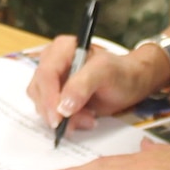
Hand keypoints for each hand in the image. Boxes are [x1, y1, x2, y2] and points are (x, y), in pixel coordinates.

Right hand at [26, 35, 163, 134]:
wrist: (130, 83)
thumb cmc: (120, 73)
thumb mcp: (106, 72)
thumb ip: (83, 84)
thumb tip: (63, 106)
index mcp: (62, 48)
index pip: (46, 73)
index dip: (49, 96)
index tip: (59, 117)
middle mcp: (52, 62)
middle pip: (39, 90)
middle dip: (58, 110)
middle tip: (84, 119)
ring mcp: (52, 80)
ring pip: (42, 104)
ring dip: (64, 118)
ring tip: (89, 118)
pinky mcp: (55, 97)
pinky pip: (50, 113)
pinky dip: (66, 121)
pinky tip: (85, 119)